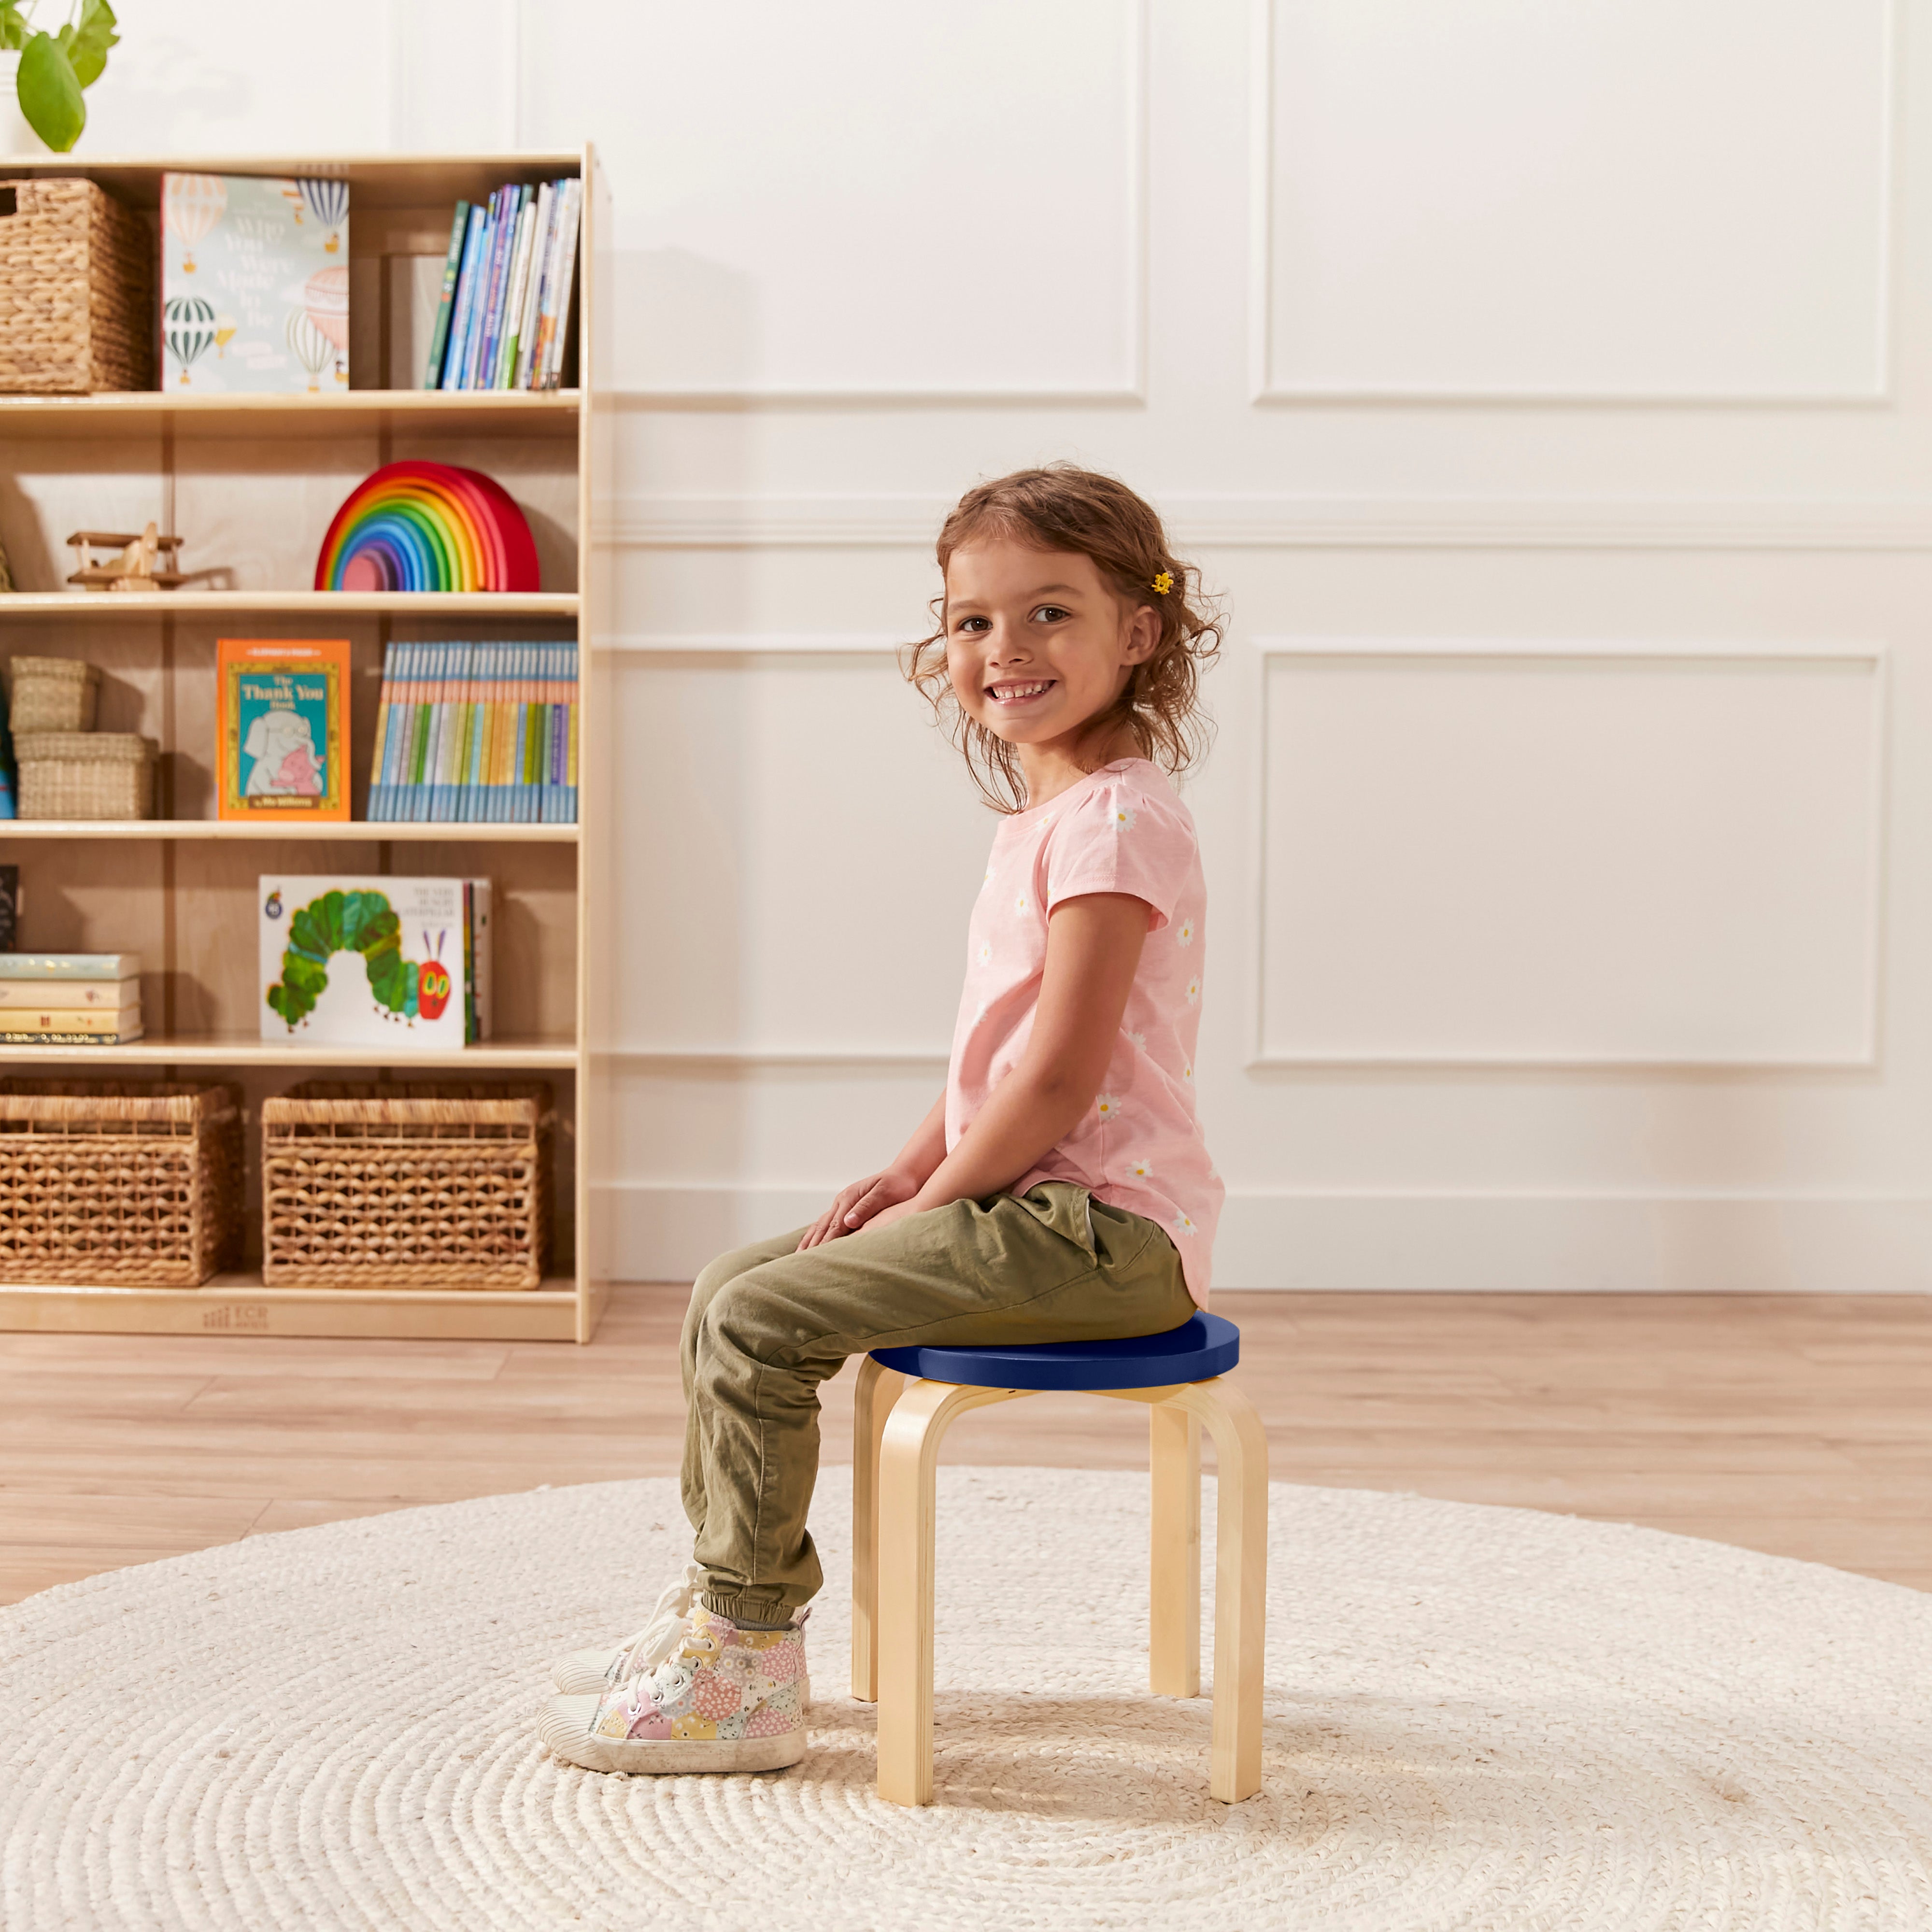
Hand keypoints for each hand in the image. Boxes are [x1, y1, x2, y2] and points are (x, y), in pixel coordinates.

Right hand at [796, 1167, 924, 1249]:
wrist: (903, 1174)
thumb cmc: (898, 1186)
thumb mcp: (884, 1194)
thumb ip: (866, 1207)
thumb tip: (849, 1221)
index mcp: (849, 1198)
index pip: (834, 1226)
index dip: (825, 1243)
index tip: (816, 1260)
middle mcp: (842, 1200)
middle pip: (823, 1226)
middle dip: (812, 1245)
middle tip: (800, 1264)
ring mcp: (841, 1203)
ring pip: (820, 1224)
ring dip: (809, 1240)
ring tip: (799, 1255)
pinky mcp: (845, 1206)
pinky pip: (826, 1222)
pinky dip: (816, 1233)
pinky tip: (811, 1242)